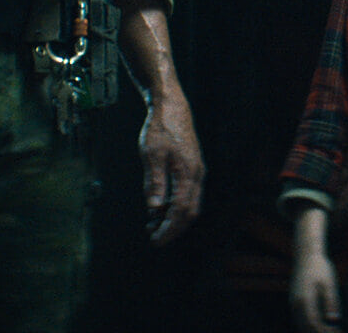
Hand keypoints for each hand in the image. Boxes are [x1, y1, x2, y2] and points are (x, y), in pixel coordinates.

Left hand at [138, 85, 202, 244]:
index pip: (181, 211)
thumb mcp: (151, 155)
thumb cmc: (160, 128)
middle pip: (189, 212)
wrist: (171, 107)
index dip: (169, 229)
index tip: (155, 240)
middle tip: (154, 237)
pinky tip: (159, 205)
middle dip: (173, 228)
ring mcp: (196, 171)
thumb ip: (154, 182)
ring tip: (152, 223)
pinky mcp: (192, 167)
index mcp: (188, 174)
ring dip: (173, 217)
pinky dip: (175, 205)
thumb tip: (154, 209)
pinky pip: (187, 193)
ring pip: (190, 203)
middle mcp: (196, 175)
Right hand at [288, 206, 340, 332]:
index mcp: (305, 300)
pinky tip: (321, 324)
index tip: (337, 331)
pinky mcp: (294, 301)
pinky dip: (308, 325)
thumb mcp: (329, 283)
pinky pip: (299, 319)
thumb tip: (334, 319)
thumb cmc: (320, 268)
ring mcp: (293, 303)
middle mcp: (296, 304)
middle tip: (335, 332)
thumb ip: (331, 302)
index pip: (314, 323)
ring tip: (330, 330)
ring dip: (313, 330)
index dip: (325, 331)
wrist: (306, 255)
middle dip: (319, 332)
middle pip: (305, 327)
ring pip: (300, 325)